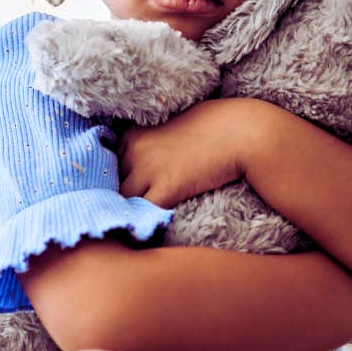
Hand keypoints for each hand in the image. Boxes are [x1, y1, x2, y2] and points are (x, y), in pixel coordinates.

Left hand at [118, 99, 260, 207]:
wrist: (243, 131)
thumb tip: (151, 159)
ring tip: (134, 221)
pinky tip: (147, 228)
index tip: (127, 186)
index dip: (118, 176)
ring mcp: (149, 169)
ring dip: (128, 209)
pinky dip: (143, 220)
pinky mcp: (167, 187)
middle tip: (127, 207)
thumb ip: (154, 138)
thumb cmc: (216, 124)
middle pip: (110, 181)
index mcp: (134, 132)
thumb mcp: (173, 122)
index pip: (108, 161)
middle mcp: (135, 149)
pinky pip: (143, 211)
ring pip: (121, 199)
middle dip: (119, 194)